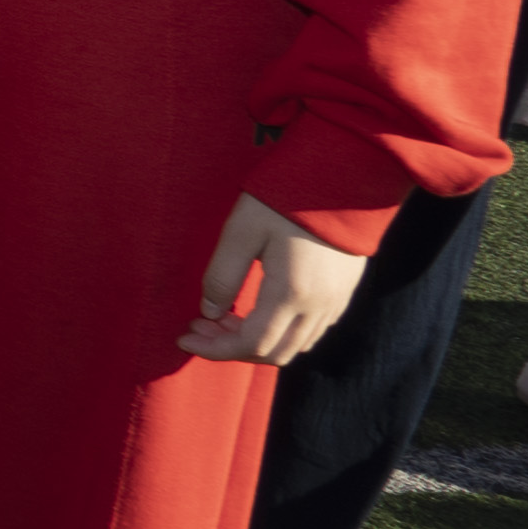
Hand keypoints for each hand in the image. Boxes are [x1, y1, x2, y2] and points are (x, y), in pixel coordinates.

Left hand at [181, 197, 366, 364]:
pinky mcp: (344, 291)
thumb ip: (223, 276)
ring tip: (221, 317)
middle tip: (199, 326)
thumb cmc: (285, 199)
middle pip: (273, 352)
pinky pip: (311, 329)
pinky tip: (254, 310)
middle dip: (231, 347)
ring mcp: (336, 301)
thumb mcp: (241, 232)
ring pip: (294, 344)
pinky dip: (280, 331)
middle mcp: (319, 306)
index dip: (214, 349)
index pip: (251, 344)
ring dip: (256, 341)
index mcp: (292, 294)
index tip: (184, 338)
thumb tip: (209, 312)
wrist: (343, 176)